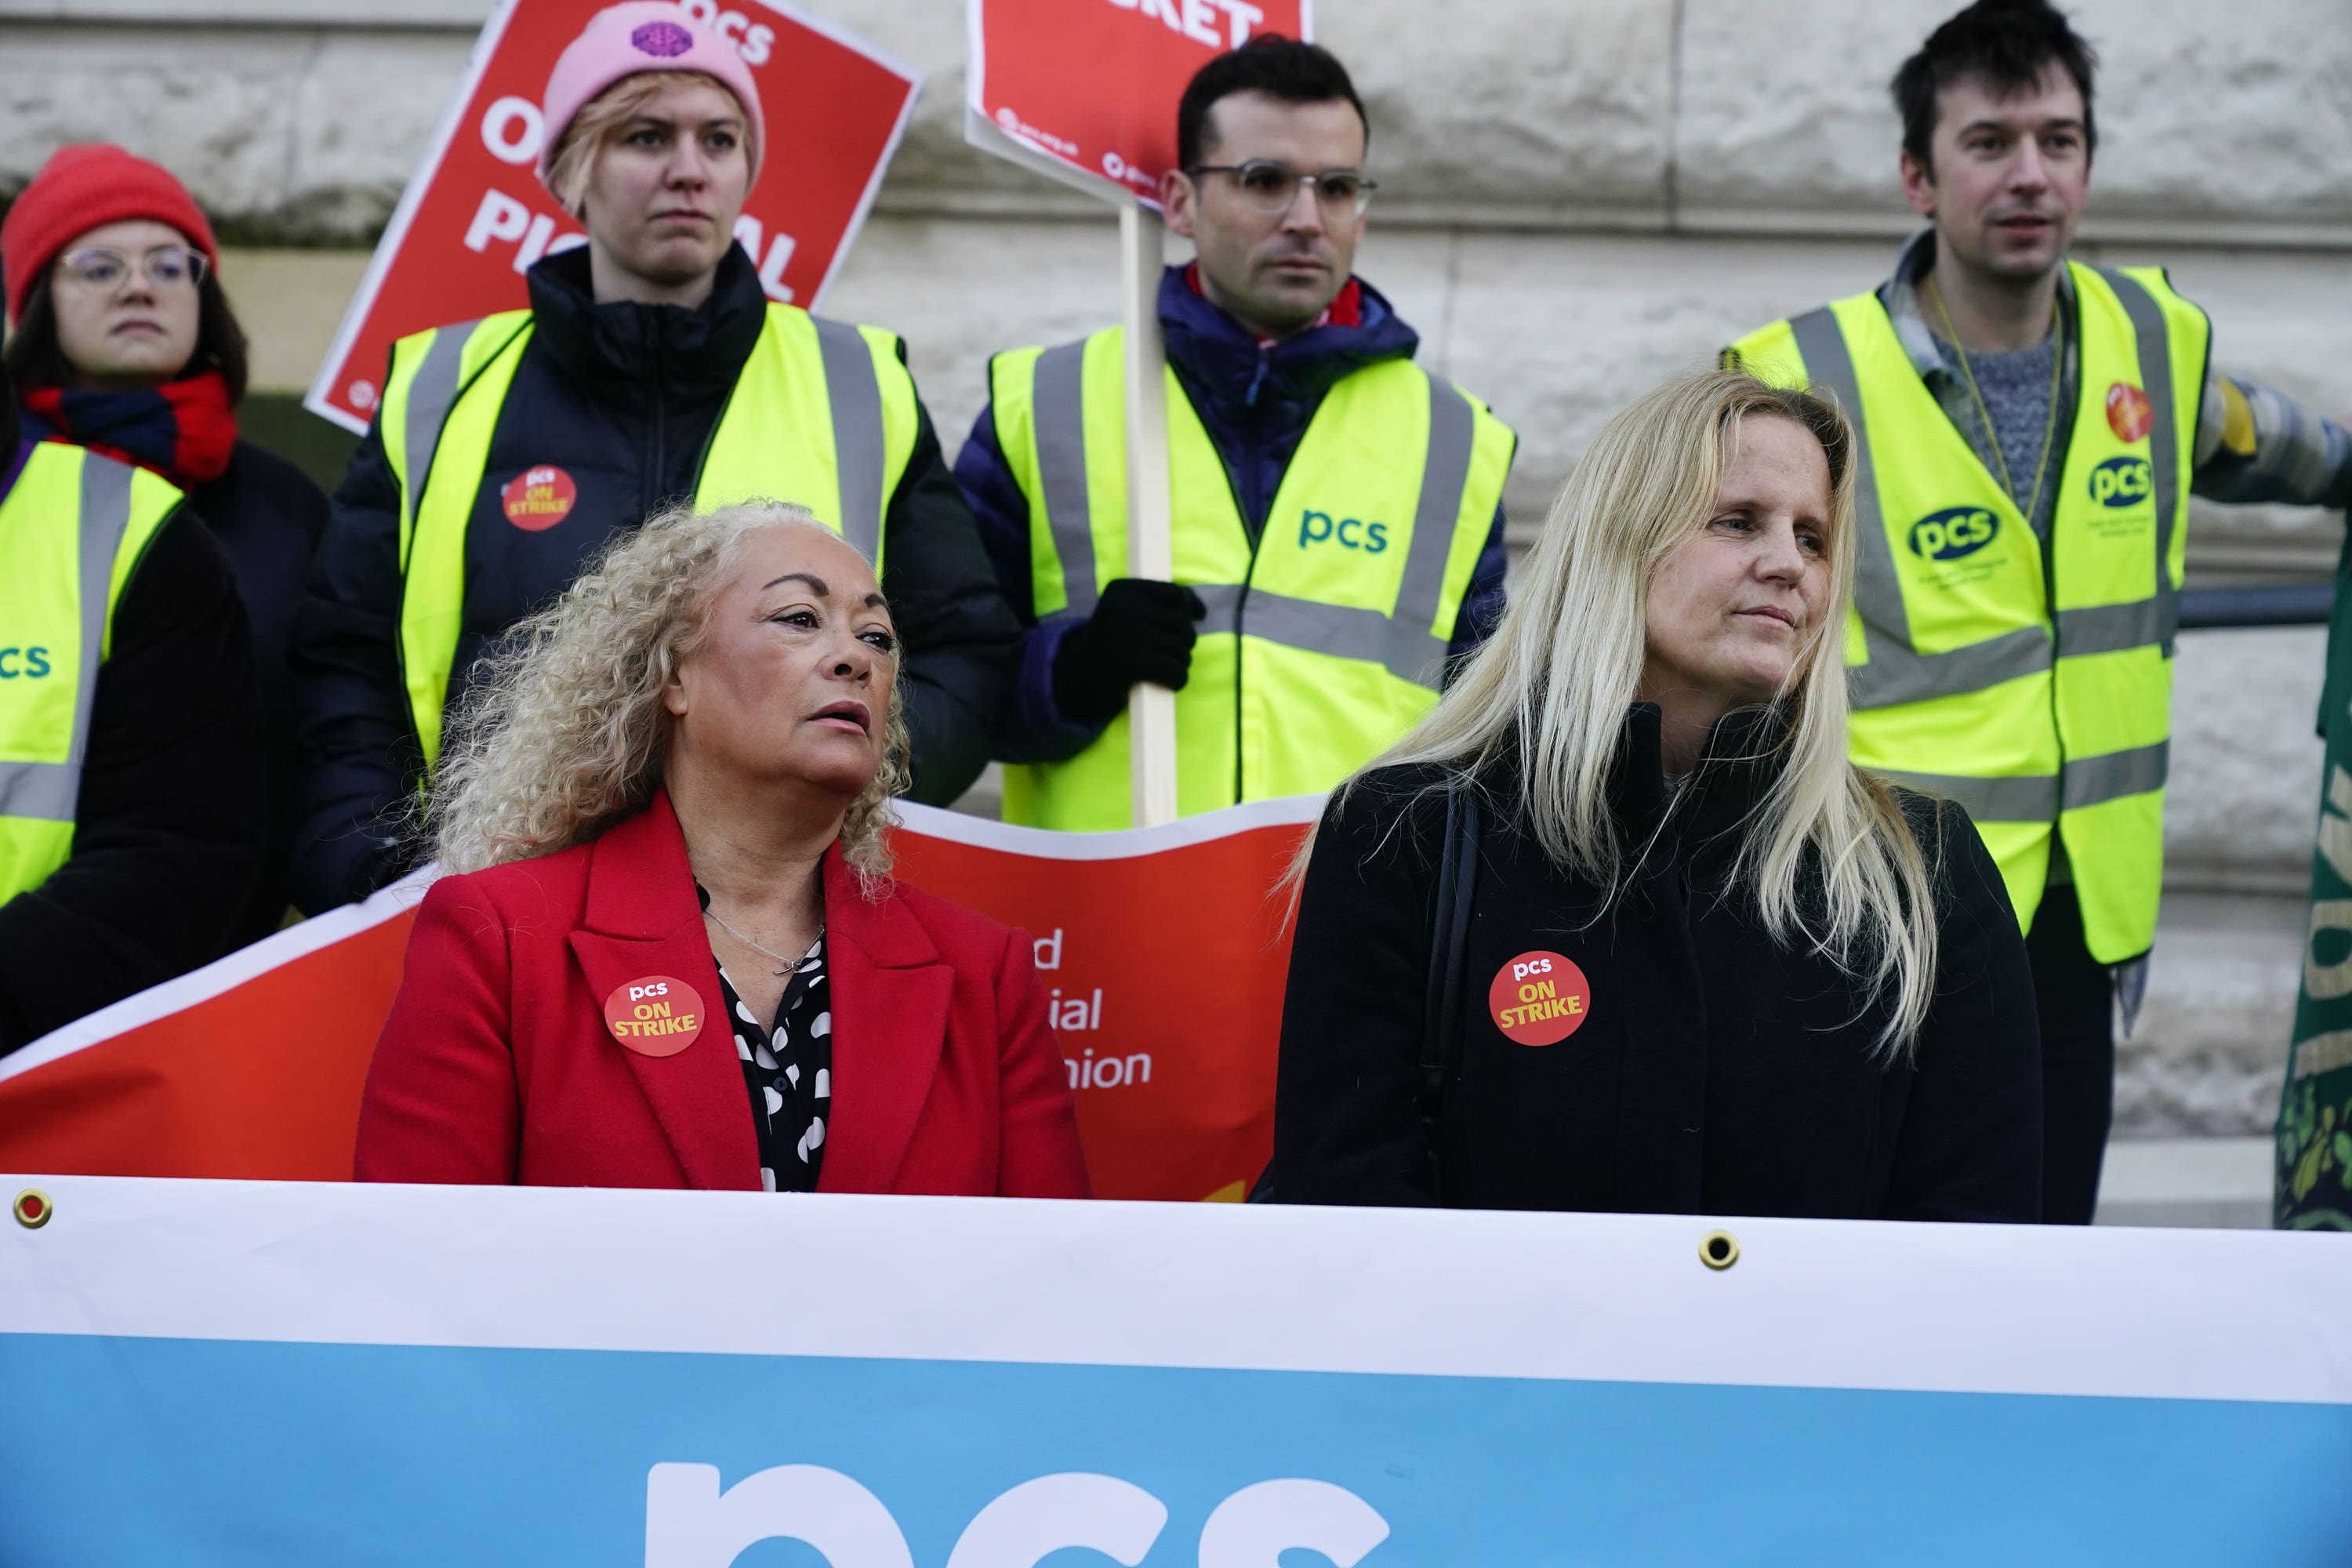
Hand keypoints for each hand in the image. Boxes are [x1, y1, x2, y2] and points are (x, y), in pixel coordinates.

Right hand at [1051, 578, 1204, 724]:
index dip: (1188, 611)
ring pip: (1180, 649)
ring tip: (1161, 668)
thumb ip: (1165, 604)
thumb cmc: (1112, 645)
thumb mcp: (1130, 613)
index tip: (1188, 623)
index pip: (1174, 594)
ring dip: (1179, 663)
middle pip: (1181, 623)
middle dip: (1184, 642)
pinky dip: (1178, 680)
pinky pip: (1174, 671)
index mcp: (1120, 589)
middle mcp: (1119, 607)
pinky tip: (1166, 683)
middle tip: (1167, 653)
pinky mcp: (1127, 663)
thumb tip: (1200, 610)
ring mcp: (1121, 634)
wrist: (1073, 679)